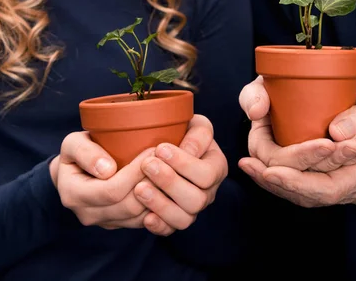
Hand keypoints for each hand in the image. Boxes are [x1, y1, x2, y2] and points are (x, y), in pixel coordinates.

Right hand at [50, 132, 160, 229]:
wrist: (75, 173)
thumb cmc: (77, 153)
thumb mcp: (73, 143)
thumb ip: (85, 152)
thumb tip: (107, 169)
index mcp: (73, 194)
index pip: (111, 190)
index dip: (135, 172)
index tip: (152, 151)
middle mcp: (88, 214)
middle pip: (128, 206)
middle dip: (150, 183)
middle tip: (167, 161)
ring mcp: (104, 222)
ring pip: (139, 216)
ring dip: (157, 195)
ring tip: (169, 171)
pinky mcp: (118, 224)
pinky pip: (143, 221)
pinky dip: (157, 206)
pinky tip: (166, 186)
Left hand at [134, 115, 227, 235]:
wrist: (164, 147)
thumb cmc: (182, 132)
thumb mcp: (195, 124)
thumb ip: (198, 134)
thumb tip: (188, 151)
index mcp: (216, 168)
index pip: (206, 174)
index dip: (184, 164)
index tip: (160, 148)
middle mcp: (207, 192)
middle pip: (196, 200)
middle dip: (169, 183)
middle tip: (147, 165)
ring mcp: (191, 209)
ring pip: (184, 219)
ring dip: (161, 204)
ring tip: (139, 188)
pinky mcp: (173, 220)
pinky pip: (169, 230)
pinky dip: (158, 226)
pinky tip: (145, 216)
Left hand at [240, 80, 355, 206]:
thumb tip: (335, 132)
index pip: (328, 187)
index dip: (296, 180)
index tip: (269, 169)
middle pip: (312, 195)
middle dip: (277, 182)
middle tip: (248, 166)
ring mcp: (352, 186)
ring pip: (308, 194)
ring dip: (276, 182)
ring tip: (249, 167)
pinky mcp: (342, 179)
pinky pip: (310, 187)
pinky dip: (287, 178)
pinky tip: (264, 167)